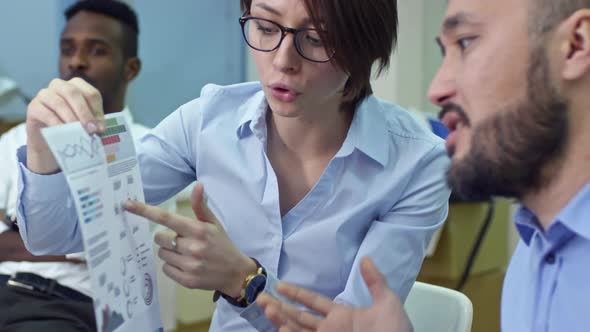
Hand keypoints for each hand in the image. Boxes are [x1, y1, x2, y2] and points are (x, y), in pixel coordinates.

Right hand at [26, 77, 104, 173]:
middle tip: (91, 130)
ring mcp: (44, 94)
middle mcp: (59, 85)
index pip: (91, 93)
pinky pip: (46, 113)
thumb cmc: (71, 128)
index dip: (97, 111)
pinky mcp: (33, 106)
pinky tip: (65, 133)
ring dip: (71, 119)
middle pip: (74, 93)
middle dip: (84, 112)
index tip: (101, 128)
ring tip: (79, 133)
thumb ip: (93, 122)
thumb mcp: (85, 123)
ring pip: (59, 102)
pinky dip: (57, 123)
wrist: (49, 140)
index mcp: (77, 86)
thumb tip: (99, 128)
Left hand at [123, 182, 256, 296]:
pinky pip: (166, 268)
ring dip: (170, 251)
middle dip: (166, 237)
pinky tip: (186, 264)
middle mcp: (192, 247)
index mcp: (198, 230)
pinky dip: (172, 265)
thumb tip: (197, 185)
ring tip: (186, 253)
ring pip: (161, 253)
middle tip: (181, 239)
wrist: (235, 272)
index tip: (127, 204)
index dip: (144, 210)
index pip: (166, 218)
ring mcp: (189, 265)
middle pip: (159, 238)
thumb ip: (201, 205)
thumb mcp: (214, 223)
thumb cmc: (222, 244)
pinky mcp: (186, 280)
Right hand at [257, 257, 411, 331]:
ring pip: (297, 330)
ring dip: (281, 320)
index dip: (296, 293)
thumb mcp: (387, 303)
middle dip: (279, 307)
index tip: (280, 285)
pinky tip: (282, 330)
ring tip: (267, 308)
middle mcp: (329, 329)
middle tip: (260, 297)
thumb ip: (374, 281)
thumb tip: (366, 258)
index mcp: (341, 316)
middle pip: (298, 316)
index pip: (312, 302)